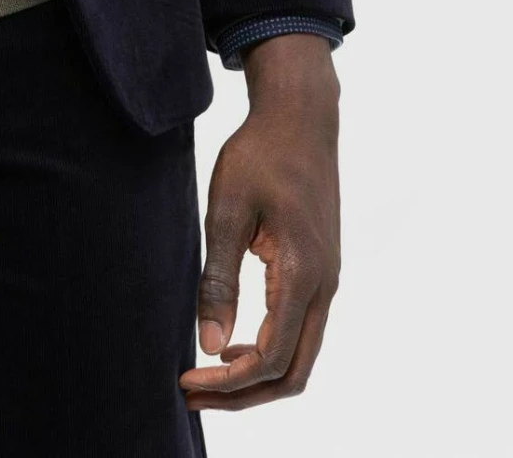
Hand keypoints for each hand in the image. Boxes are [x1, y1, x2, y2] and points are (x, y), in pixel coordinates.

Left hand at [180, 33, 340, 412]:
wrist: (300, 119)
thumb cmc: (259, 156)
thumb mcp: (227, 211)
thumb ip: (218, 279)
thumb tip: (209, 344)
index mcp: (302, 274)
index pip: (270, 358)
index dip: (228, 381)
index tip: (185, 376)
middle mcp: (324, 288)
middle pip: (292, 373)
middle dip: (242, 394)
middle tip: (191, 393)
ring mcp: (327, 282)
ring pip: (300, 357)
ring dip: (256, 377)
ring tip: (206, 373)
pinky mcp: (321, 273)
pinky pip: (301, 332)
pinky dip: (269, 351)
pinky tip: (233, 342)